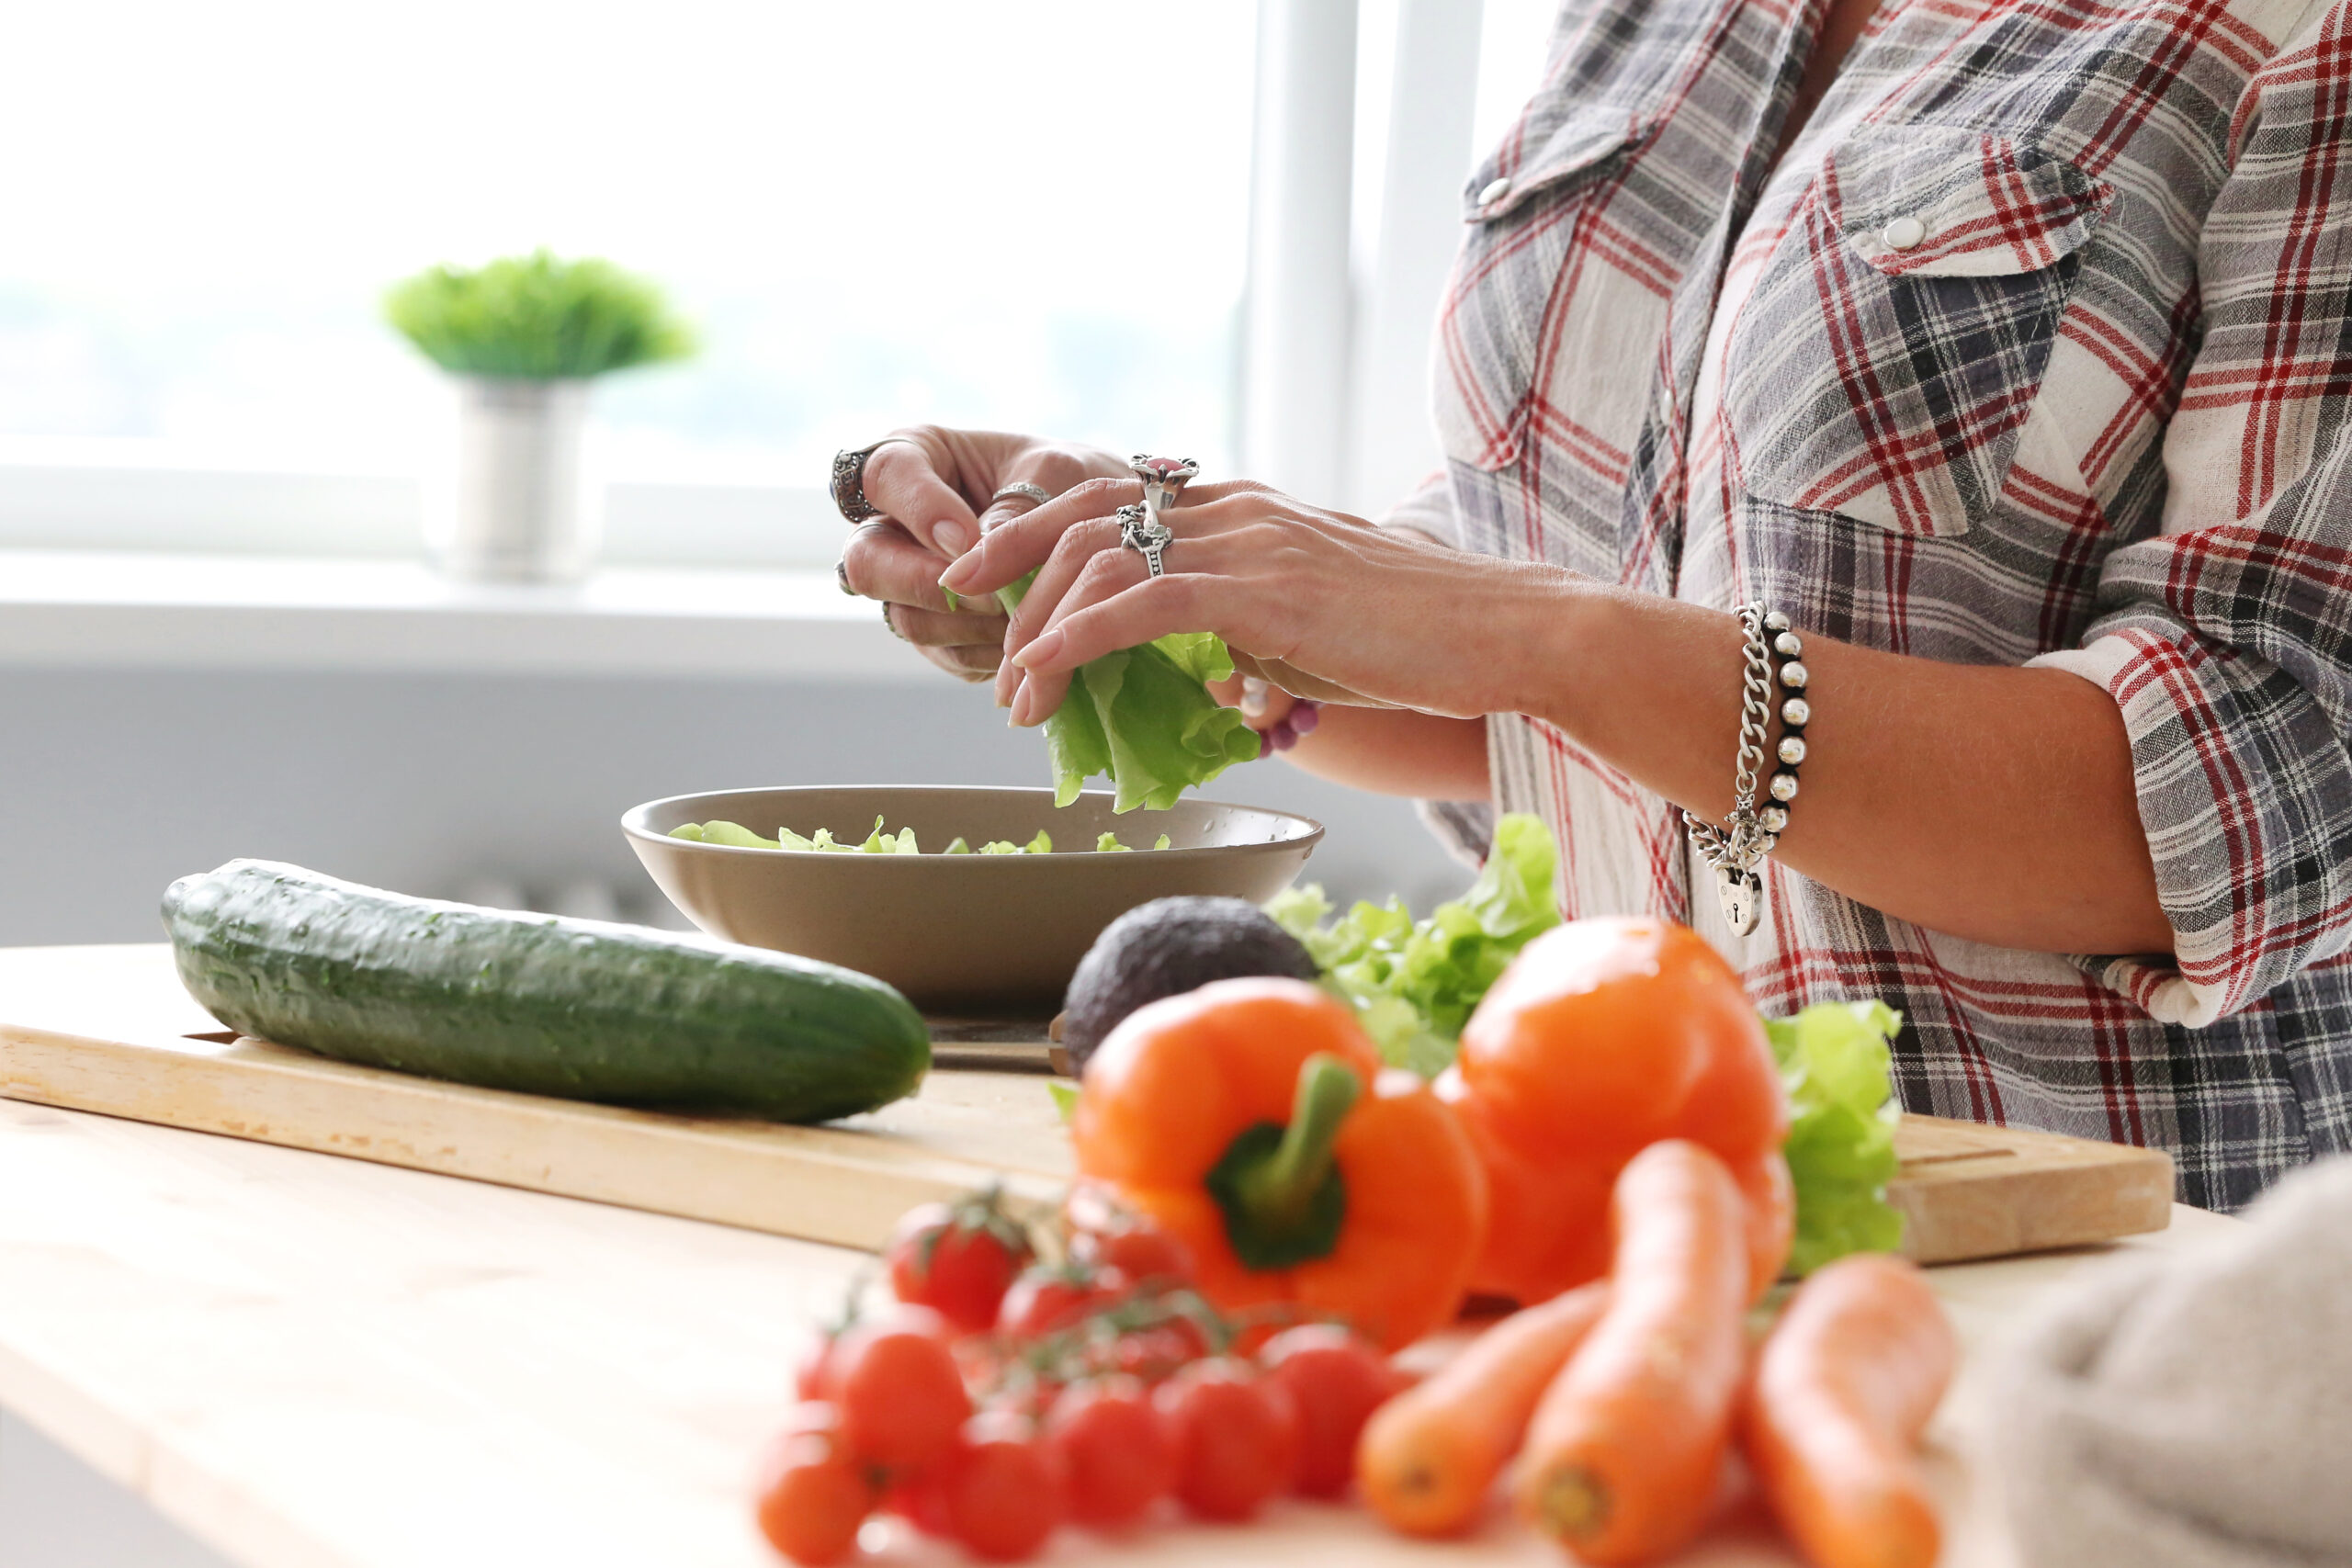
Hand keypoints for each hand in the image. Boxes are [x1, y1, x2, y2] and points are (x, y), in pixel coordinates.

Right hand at [835, 427, 1131, 682]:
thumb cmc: (1066, 477)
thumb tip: (977, 554)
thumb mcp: (1052, 472)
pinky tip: (1028, 641)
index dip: (920, 510)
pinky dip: (989, 653)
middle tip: (987, 595)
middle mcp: (894, 525)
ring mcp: (909, 583)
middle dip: (926, 585)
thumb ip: (1015, 507)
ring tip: (1023, 616)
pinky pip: (946, 654)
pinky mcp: (938, 629)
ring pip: (907, 618)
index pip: (885, 476)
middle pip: (867, 564)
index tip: (968, 539)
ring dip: (968, 625)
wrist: (1099, 523)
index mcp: (913, 459)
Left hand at [936, 477, 1565, 725]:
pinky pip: (1143, 603)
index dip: (1038, 538)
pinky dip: (1079, 637)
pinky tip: (1046, 673)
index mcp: (1247, 510)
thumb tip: (1212, 677)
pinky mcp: (1267, 590)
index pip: (1116, 501)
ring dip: (1039, 628)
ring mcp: (1252, 542)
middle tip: (981, 646)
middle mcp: (1239, 509)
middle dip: (1013, 576)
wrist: (1510, 633)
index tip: (989, 584)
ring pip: (1102, 559)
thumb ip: (1253, 635)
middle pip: (1086, 517)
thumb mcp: (1316, 632)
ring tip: (1016, 692)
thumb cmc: (1427, 643)